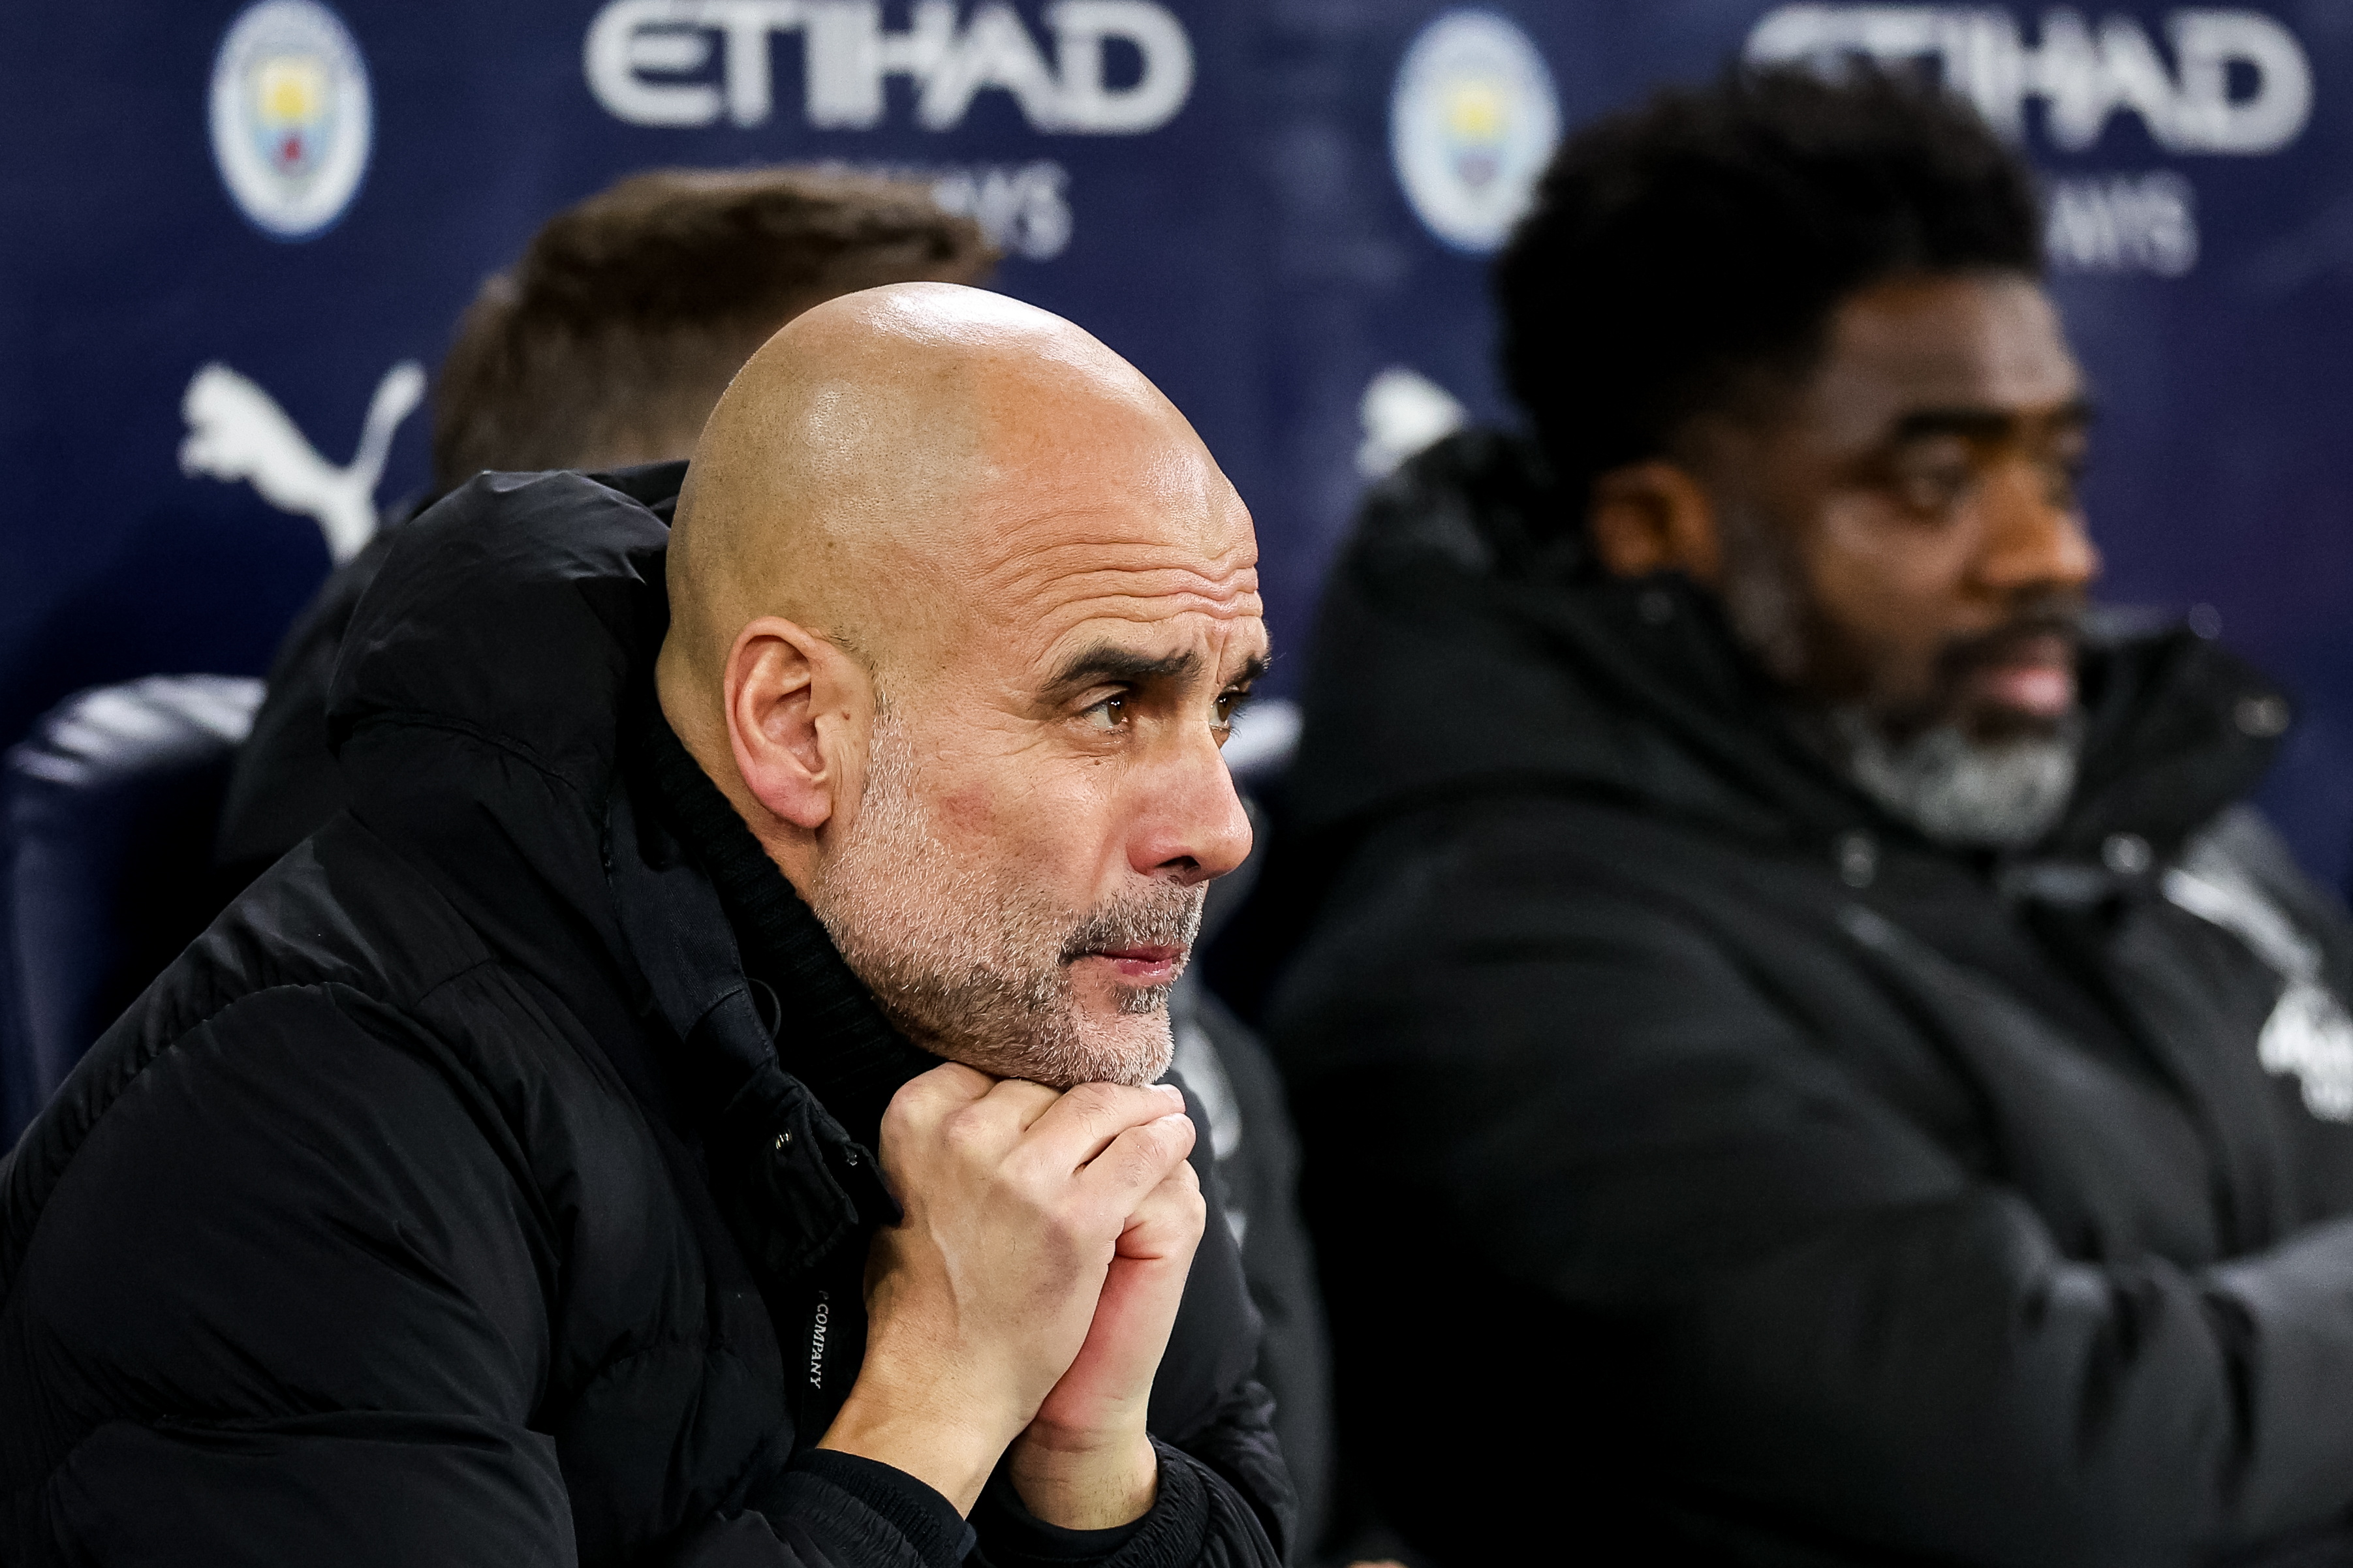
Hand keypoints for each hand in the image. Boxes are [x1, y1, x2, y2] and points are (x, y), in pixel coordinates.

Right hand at [817, 1063, 1195, 1515]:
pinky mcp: (1079, 1216)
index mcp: (915, 1120)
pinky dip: (1167, 1138)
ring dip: (1141, 1105)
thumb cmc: (923, 1294)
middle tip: (1121, 1102)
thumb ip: (938, 1139)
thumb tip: (986, 1097)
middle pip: (1046, 1089)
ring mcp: (1025, 1175)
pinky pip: (1142, 1152)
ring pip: (1101, 1107)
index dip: (1033, 1088)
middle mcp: (965, 1136)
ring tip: (1164, 1107)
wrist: (943, 1383)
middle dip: (1084, 1100)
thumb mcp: (902, 1190)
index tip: (1059, 1097)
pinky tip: (1178, 1135)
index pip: (993, 1072)